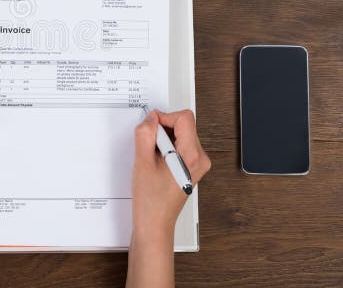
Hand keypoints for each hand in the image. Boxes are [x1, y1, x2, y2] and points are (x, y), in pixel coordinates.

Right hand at [132, 109, 210, 240]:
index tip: (150, 128)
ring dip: (162, 140)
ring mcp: (197, 163)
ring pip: (180, 134)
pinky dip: (165, 147)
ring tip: (152, 159)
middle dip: (162, 130)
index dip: (163, 118)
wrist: (154, 223)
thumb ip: (145, 134)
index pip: (184, 118)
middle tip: (149, 148)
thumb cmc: (151, 201)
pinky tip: (156, 162)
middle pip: (183, 125)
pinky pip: (179, 145)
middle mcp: (200, 159)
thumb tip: (150, 118)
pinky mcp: (191, 167)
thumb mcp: (142, 162)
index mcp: (193, 156)